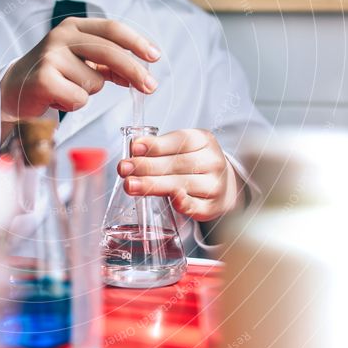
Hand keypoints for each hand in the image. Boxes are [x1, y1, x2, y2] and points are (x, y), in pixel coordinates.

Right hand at [0, 17, 159, 120]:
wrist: (12, 89)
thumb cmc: (52, 75)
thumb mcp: (81, 62)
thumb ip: (109, 63)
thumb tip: (141, 73)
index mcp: (73, 27)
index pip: (112, 29)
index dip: (137, 42)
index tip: (155, 57)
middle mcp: (61, 36)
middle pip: (109, 52)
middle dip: (134, 71)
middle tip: (151, 87)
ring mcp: (50, 56)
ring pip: (94, 82)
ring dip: (87, 92)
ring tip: (67, 89)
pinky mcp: (43, 79)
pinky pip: (79, 98)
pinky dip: (73, 104)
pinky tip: (57, 98)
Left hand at [117, 129, 244, 221]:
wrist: (223, 185)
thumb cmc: (193, 163)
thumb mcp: (182, 147)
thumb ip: (160, 147)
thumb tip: (134, 148)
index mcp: (203, 140)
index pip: (179, 141)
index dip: (155, 145)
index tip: (134, 148)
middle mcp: (212, 161)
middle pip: (177, 164)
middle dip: (146, 166)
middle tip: (124, 168)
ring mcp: (214, 185)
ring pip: (182, 184)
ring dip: (153, 185)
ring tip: (130, 185)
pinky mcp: (211, 207)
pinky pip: (196, 206)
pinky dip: (184, 203)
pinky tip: (172, 200)